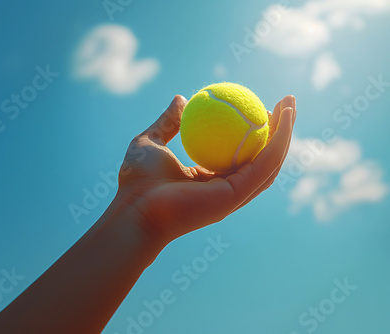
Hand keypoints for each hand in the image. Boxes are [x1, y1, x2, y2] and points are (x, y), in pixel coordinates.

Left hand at [116, 95, 295, 244]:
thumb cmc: (137, 181)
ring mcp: (234, 194)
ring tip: (291, 105)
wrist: (133, 211)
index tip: (256, 104)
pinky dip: (278, 142)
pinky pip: (264, 165)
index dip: (252, 130)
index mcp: (208, 179)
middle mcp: (226, 188)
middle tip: (285, 102)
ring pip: (270, 161)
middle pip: (260, 157)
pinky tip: (284, 118)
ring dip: (285, 133)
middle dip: (277, 131)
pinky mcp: (237, 195)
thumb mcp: (151, 141)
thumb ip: (168, 122)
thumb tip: (181, 99)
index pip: (239, 152)